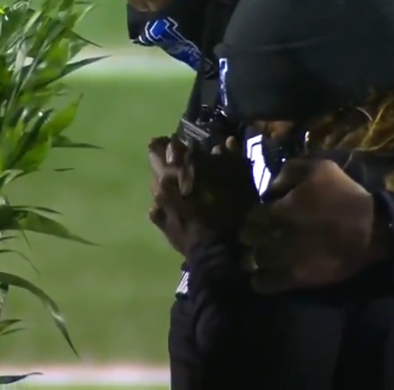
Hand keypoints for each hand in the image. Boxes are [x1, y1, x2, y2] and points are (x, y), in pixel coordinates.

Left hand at [147, 136, 259, 255]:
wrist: (215, 252)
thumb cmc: (230, 214)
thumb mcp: (239, 183)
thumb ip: (232, 159)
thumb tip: (227, 142)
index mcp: (183, 168)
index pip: (173, 145)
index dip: (180, 142)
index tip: (185, 142)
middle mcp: (165, 180)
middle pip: (155, 156)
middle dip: (162, 151)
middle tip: (172, 151)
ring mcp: (158, 201)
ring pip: (154, 179)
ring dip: (162, 175)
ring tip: (174, 178)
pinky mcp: (158, 219)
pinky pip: (155, 203)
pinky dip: (163, 200)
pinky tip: (171, 203)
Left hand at [239, 158, 391, 292]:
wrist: (371, 231)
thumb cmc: (345, 197)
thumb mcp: (320, 168)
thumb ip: (289, 171)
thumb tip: (272, 187)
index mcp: (276, 211)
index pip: (251, 215)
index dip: (257, 215)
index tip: (265, 216)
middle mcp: (273, 237)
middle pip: (247, 238)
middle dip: (253, 235)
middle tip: (263, 235)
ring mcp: (282, 260)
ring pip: (251, 262)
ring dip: (254, 257)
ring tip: (263, 256)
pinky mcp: (294, 279)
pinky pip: (263, 284)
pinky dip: (260, 279)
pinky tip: (266, 274)